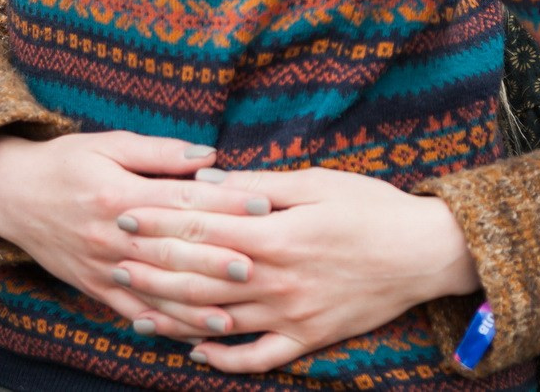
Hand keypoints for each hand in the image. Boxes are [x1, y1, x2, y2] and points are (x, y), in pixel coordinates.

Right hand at [0, 129, 238, 331]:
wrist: (10, 194)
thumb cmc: (66, 162)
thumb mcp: (109, 143)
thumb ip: (160, 152)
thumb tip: (210, 156)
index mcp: (118, 194)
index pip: (181, 201)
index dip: (225, 202)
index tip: (263, 203)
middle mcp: (110, 236)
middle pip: (172, 251)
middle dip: (217, 259)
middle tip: (259, 265)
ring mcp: (102, 267)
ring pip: (154, 291)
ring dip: (193, 305)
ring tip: (232, 314)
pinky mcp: (94, 287)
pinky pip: (132, 311)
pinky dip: (161, 326)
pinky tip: (189, 335)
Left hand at [109, 166, 480, 373]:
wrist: (424, 252)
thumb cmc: (373, 207)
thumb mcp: (318, 181)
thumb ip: (260, 184)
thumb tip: (209, 179)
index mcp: (276, 235)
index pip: (202, 230)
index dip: (160, 222)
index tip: (126, 214)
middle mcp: (275, 280)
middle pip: (198, 278)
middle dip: (152, 268)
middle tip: (115, 259)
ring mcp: (289, 315)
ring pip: (216, 321)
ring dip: (171, 315)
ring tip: (134, 307)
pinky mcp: (306, 338)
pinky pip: (255, 358)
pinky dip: (222, 359)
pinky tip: (194, 351)